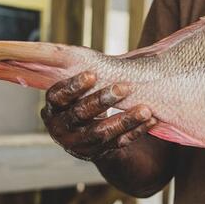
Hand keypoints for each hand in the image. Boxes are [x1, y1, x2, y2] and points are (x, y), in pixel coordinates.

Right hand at [41, 71, 157, 161]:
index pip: (57, 97)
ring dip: (126, 119)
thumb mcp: (78, 89)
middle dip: (103, 99)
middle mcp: (61, 129)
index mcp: (53, 109)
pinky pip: (118, 143)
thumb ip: (83, 75)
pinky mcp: (97, 153)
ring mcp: (78, 144)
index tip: (93, 74)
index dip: (74, 86)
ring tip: (146, 109)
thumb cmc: (84, 98)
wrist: (89, 132)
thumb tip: (83, 50)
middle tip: (125, 87)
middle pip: (80, 114)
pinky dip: (136, 131)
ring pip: (101, 132)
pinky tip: (151, 120)